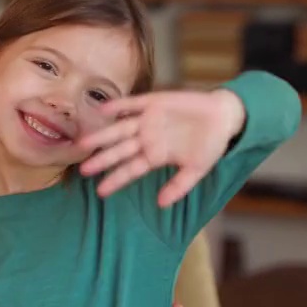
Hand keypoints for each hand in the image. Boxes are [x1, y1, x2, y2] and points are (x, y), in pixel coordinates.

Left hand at [77, 89, 246, 203]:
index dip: (115, 180)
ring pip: (120, 129)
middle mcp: (147, 139)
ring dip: (102, 136)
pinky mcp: (154, 102)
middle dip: (102, 160)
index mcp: (155, 156)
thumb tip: (161, 204)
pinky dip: (118, 106)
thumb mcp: (196, 169)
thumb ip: (179, 186)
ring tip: (84, 143)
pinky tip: (102, 110)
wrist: (224, 116)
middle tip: (82, 170)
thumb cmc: (210, 145)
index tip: (100, 192)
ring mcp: (148, 120)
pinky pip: (132, 104)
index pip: (130, 170)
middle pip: (120, 151)